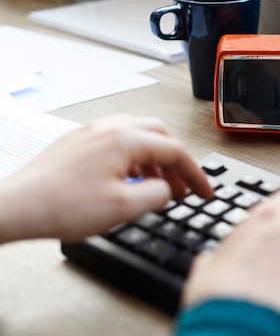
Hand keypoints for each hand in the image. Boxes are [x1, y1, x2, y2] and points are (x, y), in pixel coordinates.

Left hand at [0, 115, 211, 242]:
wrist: (17, 208)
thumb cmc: (62, 206)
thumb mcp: (125, 208)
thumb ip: (158, 194)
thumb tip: (167, 189)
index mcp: (125, 139)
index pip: (176, 151)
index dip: (196, 175)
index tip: (204, 192)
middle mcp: (109, 128)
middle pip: (159, 135)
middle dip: (176, 162)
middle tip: (181, 187)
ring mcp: (91, 133)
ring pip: (138, 137)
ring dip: (154, 160)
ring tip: (156, 187)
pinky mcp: (77, 143)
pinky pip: (116, 142)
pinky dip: (133, 159)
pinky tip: (127, 181)